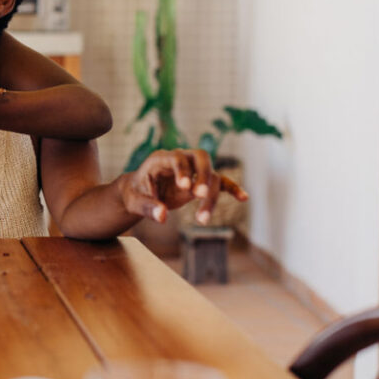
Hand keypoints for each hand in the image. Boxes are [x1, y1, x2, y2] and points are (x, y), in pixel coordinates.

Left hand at [117, 149, 247, 223]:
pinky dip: (231, 188)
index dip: (182, 170)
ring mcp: (193, 170)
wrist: (140, 192)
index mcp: (160, 159)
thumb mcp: (134, 202)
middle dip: (203, 175)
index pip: (176, 157)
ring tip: (202, 220)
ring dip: (211, 197)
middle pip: (201, 158)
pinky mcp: (201, 182)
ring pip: (211, 175)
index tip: (185, 187)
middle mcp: (180, 160)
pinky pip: (220, 182)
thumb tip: (162, 217)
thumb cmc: (135, 193)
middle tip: (199, 196)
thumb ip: (147, 207)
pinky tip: (243, 197)